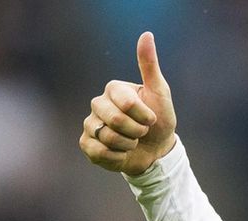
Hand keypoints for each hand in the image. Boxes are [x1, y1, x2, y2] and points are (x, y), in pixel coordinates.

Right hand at [80, 32, 177, 175]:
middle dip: (137, 131)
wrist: (156, 150)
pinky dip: (116, 157)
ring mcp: (90, 124)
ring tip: (132, 142)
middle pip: (116, 121)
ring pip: (108, 137)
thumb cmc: (159, 119)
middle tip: (142, 132)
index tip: (151, 118)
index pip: (127, 103)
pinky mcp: (87, 144)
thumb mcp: (159, 92)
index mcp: (113, 89)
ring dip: (128, 145)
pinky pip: (99, 153)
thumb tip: (147, 34)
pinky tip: (122, 153)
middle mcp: (98, 104)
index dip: (144, 116)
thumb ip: (150, 65)